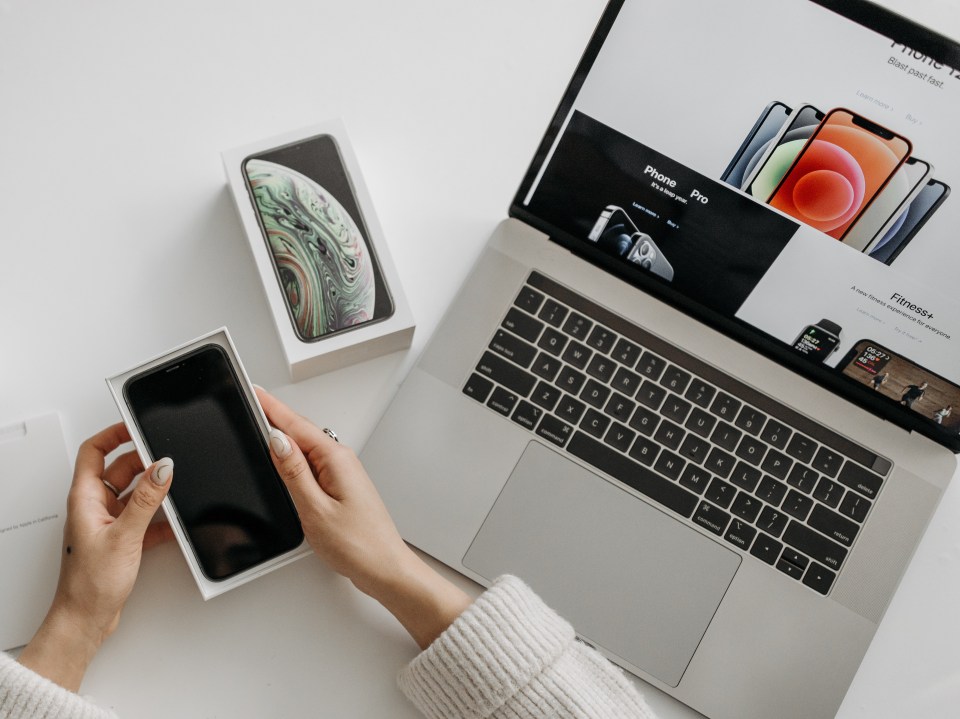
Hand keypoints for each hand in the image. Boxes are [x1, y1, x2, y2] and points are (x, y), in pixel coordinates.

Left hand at [18, 423, 173, 690]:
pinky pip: (145, 518)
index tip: (138, 425)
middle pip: (120, 469)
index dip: (115, 434)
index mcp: (85, 498)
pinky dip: (161, 517)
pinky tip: (174, 523)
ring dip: (155, 492)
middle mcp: (94, 506)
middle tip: (168, 460)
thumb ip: (148, 499)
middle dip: (145, 463)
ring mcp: (108, 522)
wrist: (86, 620)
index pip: (94, 451)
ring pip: (136, 493)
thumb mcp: (125, 535)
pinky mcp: (122, 540)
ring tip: (174, 491)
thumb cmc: (89, 584)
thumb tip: (163, 467)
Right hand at [257, 388, 471, 648]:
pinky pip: (312, 463)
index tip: (253, 390)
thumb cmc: (358, 544)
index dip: (271, 407)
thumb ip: (294, 473)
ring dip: (284, 436)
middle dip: (274, 416)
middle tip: (249, 401)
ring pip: (306, 447)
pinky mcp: (341, 487)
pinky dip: (294, 456)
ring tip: (260, 423)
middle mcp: (341, 461)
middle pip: (300, 431)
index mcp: (335, 460)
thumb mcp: (315, 508)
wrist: (385, 568)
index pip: (296, 424)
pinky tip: (284, 459)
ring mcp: (342, 473)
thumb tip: (276, 441)